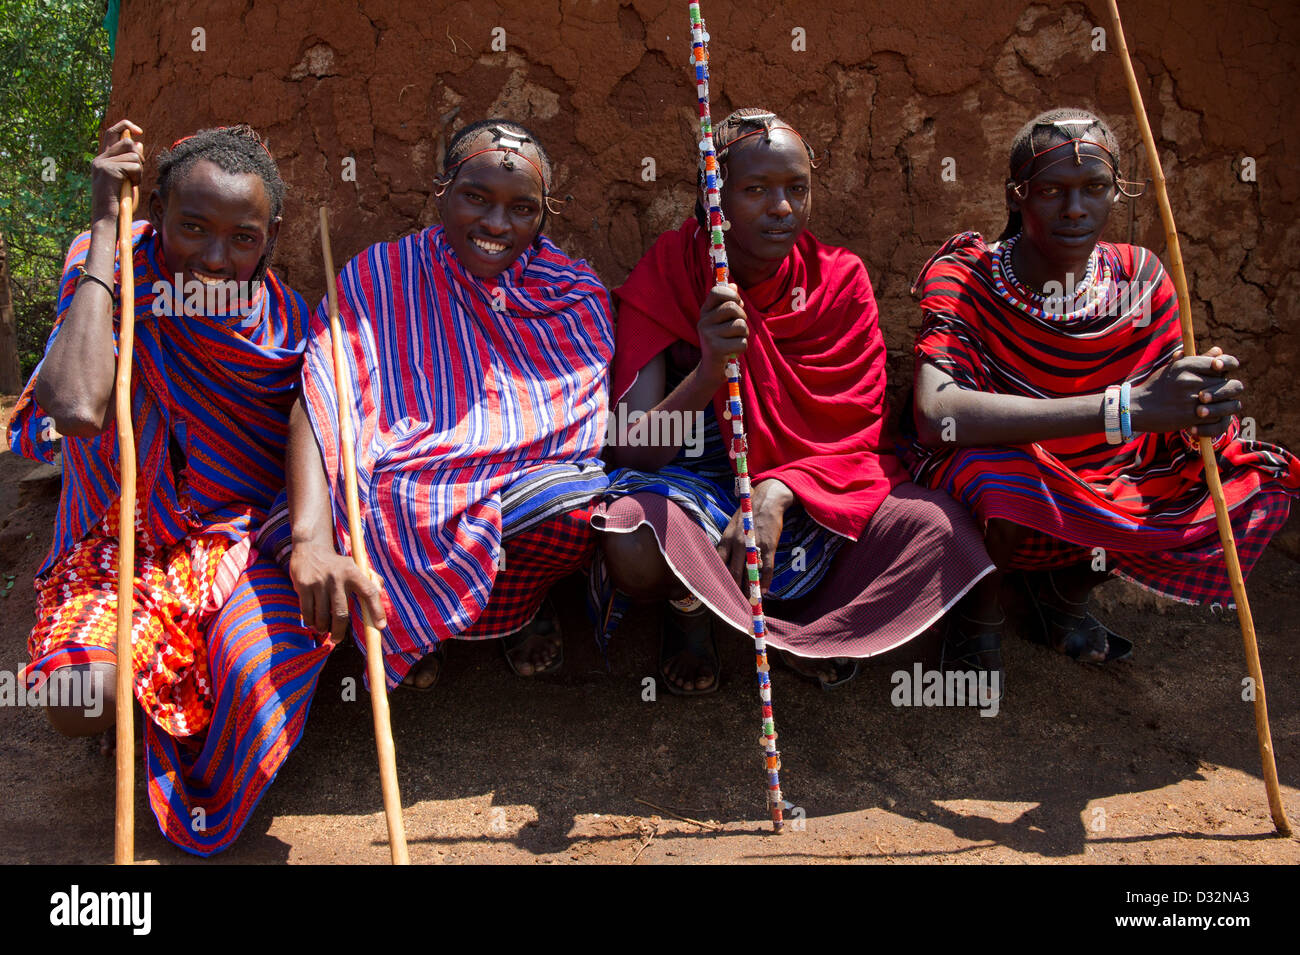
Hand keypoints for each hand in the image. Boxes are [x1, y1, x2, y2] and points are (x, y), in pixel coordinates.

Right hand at [90, 119, 144, 225]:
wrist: (108, 219)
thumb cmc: (120, 203)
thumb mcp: (128, 178)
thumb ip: (131, 161)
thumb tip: (138, 143)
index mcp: (102, 159)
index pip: (112, 132)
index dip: (126, 126)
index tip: (139, 131)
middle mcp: (100, 158)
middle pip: (128, 141)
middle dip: (139, 155)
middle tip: (137, 173)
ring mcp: (102, 163)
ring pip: (134, 154)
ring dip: (139, 170)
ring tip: (131, 184)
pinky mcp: (109, 170)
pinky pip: (134, 166)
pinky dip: (137, 177)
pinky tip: (129, 186)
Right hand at [289, 542, 386, 644]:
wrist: (311, 548)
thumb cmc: (338, 564)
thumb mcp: (356, 566)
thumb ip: (372, 580)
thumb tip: (380, 595)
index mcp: (353, 572)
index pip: (369, 592)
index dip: (376, 610)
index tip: (380, 626)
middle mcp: (337, 577)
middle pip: (341, 613)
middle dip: (339, 631)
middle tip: (337, 640)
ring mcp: (319, 582)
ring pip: (322, 616)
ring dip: (323, 628)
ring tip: (324, 630)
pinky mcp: (304, 585)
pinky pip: (307, 611)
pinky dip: (310, 621)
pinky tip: (313, 623)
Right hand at [696, 283, 748, 383]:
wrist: (711, 368)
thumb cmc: (722, 340)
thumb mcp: (723, 320)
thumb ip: (728, 302)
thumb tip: (734, 285)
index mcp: (705, 311)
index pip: (717, 291)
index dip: (732, 295)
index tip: (737, 304)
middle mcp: (703, 321)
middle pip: (733, 307)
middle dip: (743, 317)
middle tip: (739, 327)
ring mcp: (708, 335)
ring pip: (741, 325)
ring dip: (744, 334)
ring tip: (734, 340)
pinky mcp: (715, 349)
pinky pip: (742, 342)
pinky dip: (742, 348)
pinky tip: (733, 351)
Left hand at [717, 479, 793, 595]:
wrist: (767, 500)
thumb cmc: (749, 514)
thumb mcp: (733, 527)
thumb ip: (729, 544)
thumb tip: (726, 561)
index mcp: (726, 539)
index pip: (720, 564)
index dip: (721, 579)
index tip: (722, 590)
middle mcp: (737, 543)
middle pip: (734, 572)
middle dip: (735, 589)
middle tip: (737, 601)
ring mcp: (753, 545)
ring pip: (749, 573)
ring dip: (750, 588)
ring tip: (750, 600)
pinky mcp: (768, 546)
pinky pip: (766, 568)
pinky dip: (765, 581)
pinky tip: (764, 590)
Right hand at [1130, 346, 1243, 438]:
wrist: (1137, 408)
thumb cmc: (1157, 387)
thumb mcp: (1174, 368)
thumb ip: (1198, 359)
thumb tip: (1218, 351)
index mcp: (1186, 365)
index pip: (1221, 363)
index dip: (1227, 365)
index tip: (1221, 370)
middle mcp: (1190, 380)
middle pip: (1227, 383)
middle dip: (1226, 389)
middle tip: (1219, 393)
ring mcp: (1191, 399)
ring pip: (1227, 402)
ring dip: (1226, 406)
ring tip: (1217, 407)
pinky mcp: (1191, 416)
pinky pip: (1217, 418)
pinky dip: (1215, 419)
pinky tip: (1206, 418)